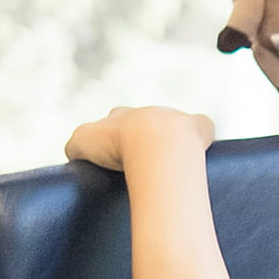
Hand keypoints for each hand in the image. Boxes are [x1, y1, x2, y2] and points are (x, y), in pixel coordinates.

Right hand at [65, 104, 215, 175]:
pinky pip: (203, 127)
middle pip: (144, 120)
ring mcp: (174, 119)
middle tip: (140, 163)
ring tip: (167, 166)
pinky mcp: (198, 128)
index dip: (113, 135)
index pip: (114, 119)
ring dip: (171, 141)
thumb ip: (75, 146)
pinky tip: (196, 157)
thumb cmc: (116, 142)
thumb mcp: (82, 143)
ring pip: (174, 124)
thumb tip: (76, 153)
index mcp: (121, 115)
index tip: (114, 153)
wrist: (153, 140)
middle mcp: (148, 112)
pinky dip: (201, 137)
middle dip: (143, 136)